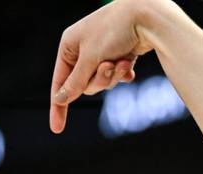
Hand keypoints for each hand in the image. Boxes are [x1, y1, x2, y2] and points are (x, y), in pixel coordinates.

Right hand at [50, 0, 157, 133]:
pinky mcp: (120, 56)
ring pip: (104, 83)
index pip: (60, 82)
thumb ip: (76, 81)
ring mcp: (102, 54)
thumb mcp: (91, 58)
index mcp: (68, 45)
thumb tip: (60, 99)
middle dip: (99, 80)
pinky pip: (118, 77)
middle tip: (109, 65)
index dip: (59, 106)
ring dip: (114, 76)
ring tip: (122, 60)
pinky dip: (123, 73)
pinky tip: (129, 63)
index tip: (57, 129)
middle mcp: (83, 50)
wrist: (146, 16)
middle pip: (85, 85)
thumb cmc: (115, 31)